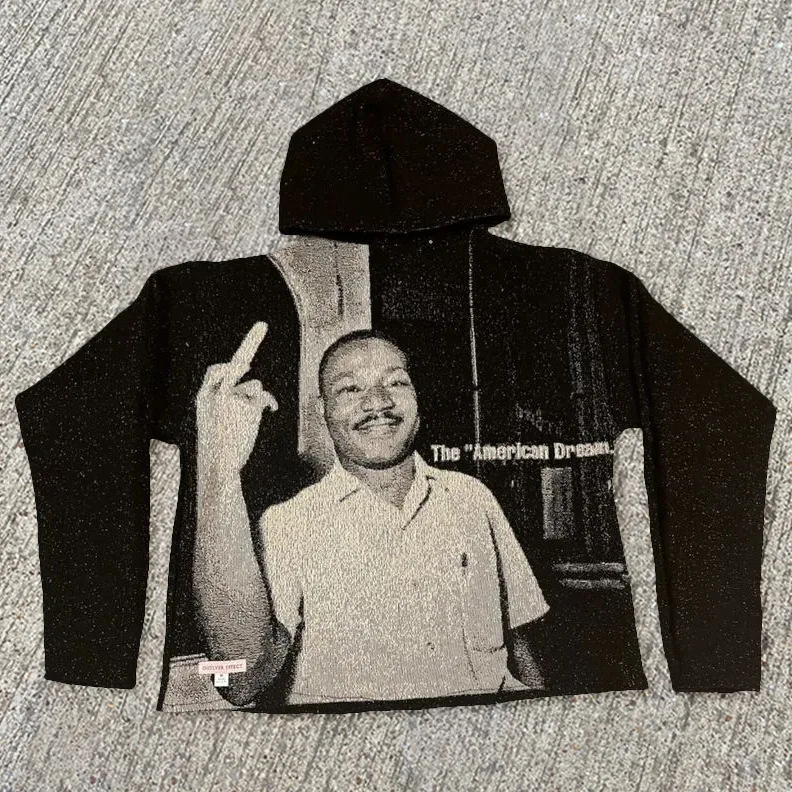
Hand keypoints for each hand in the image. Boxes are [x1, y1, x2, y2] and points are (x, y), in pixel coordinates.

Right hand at [196, 321, 277, 473]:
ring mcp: (233, 399)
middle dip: (251, 342)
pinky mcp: (248, 406)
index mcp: (204, 398)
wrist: (218, 466)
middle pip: (236, 362)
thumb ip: (232, 403)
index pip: (215, 373)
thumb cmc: (219, 447)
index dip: (228, 366)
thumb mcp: (216, 422)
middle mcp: (217, 394)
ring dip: (257, 398)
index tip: (243, 360)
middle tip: (262, 325)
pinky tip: (269, 412)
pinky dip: (268, 403)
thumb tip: (261, 391)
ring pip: (254, 385)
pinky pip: (264, 397)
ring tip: (249, 420)